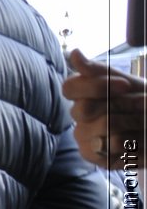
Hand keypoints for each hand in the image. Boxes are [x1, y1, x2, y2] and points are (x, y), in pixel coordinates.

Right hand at [63, 50, 146, 167]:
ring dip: (134, 121)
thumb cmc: (141, 102)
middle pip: (83, 110)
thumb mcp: (125, 83)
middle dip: (121, 105)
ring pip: (102, 127)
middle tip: (143, 103)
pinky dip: (134, 139)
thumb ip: (98, 71)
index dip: (96, 87)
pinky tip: (140, 138)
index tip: (124, 86)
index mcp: (82, 96)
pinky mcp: (93, 155)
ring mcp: (83, 137)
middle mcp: (78, 117)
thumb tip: (74, 53)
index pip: (69, 88)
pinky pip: (113, 144)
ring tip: (145, 122)